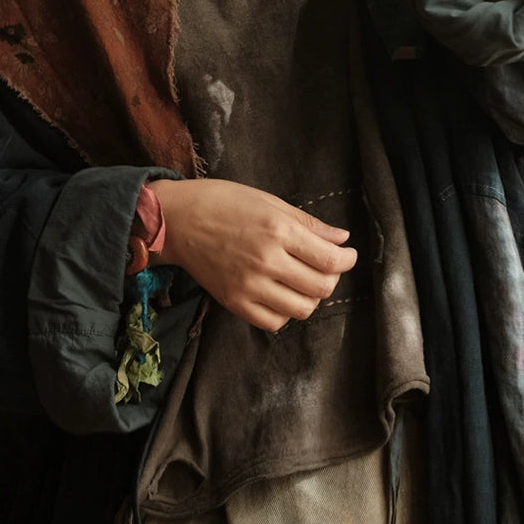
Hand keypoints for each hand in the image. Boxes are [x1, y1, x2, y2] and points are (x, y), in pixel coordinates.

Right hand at [147, 178, 357, 332]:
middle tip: (325, 267)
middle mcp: (266, 261)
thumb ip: (308, 224)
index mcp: (278, 231)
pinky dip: (285, 312)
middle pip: (321, 287)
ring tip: (303, 282)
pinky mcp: (234, 302)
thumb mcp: (269, 202)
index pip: (330, 260)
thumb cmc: (221, 202)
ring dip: (310, 297)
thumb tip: (341, 239)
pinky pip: (274, 322)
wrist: (175, 220)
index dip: (347, 260)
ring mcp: (249, 286)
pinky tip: (281, 295)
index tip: (347, 256)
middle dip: (331, 278)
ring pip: (302, 309)